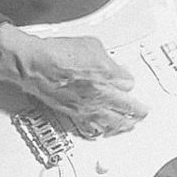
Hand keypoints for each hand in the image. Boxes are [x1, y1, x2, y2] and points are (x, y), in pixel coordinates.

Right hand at [0, 28, 147, 137]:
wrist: (33, 64)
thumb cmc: (56, 53)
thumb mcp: (90, 45)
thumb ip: (105, 57)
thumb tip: (110, 63)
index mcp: (108, 74)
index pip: (130, 83)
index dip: (128, 81)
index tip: (127, 82)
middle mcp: (100, 93)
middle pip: (128, 106)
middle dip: (138, 109)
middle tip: (144, 111)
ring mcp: (87, 106)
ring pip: (113, 121)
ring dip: (125, 124)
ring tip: (131, 125)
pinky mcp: (73, 113)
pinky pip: (91, 127)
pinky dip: (100, 130)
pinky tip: (103, 131)